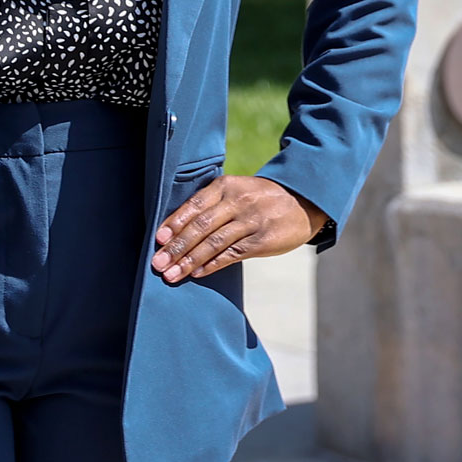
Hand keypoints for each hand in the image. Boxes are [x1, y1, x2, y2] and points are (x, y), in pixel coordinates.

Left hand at [152, 176, 321, 282]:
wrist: (304, 201)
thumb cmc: (262, 199)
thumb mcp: (239, 191)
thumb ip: (213, 205)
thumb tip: (177, 230)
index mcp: (227, 186)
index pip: (194, 205)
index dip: (174, 223)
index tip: (157, 240)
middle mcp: (238, 202)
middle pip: (200, 226)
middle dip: (176, 247)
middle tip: (157, 264)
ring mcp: (251, 221)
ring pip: (213, 243)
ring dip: (189, 261)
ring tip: (172, 275)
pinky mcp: (262, 240)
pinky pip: (232, 254)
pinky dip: (212, 265)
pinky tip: (197, 273)